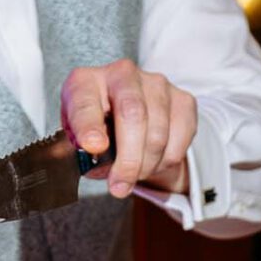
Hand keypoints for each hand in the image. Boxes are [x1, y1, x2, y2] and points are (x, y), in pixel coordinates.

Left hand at [61, 58, 196, 198]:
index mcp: (85, 82)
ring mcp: (156, 84)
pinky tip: (151, 162)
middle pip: (133, 114)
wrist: (126, 121)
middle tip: (120, 186)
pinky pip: (179, 140)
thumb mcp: (77, 143)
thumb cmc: (97, 132)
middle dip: (128, 158)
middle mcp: (122, 74)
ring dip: (146, 166)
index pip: (85, 102)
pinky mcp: (182, 100)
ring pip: (158, 133)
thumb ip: (81, 152)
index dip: (89, 125)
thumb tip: (94, 160)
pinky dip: (165, 162)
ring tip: (134, 175)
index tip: (93, 147)